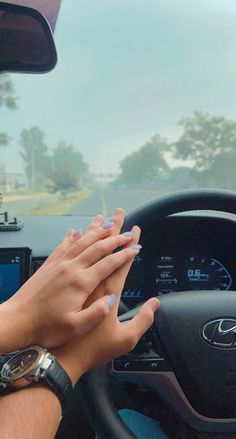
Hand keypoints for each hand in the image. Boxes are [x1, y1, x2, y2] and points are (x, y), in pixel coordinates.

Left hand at [0, 217, 137, 352]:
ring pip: (82, 241)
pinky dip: (72, 236)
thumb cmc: (45, 327)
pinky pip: (63, 245)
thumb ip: (96, 312)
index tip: (136, 248)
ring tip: (107, 222)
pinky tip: (75, 231)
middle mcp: (71, 268)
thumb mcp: (75, 326)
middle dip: (115, 238)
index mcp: (81, 282)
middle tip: (127, 232)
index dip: (125, 254)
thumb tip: (112, 298)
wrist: (17, 321)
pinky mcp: (48, 265)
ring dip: (96, 231)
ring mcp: (59, 264)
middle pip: (98, 247)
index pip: (109, 263)